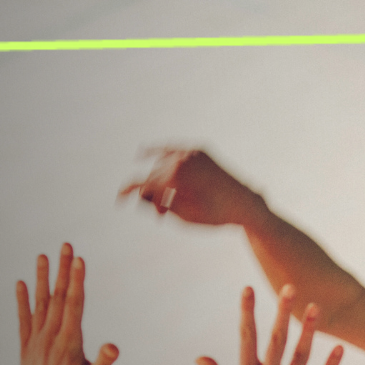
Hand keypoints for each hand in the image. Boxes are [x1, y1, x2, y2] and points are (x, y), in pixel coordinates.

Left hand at [17, 243, 118, 364]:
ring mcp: (36, 341)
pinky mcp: (26, 348)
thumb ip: (102, 364)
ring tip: (43, 256)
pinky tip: (21, 283)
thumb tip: (113, 347)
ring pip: (40, 304)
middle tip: (66, 245)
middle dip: (62, 270)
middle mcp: (50, 337)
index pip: (74, 304)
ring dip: (42, 278)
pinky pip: (24, 319)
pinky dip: (22, 301)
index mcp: (68, 343)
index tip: (79, 259)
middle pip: (58, 297)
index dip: (77, 280)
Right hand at [119, 148, 265, 226]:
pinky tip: (143, 151)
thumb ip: (158, 203)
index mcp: (176, 176)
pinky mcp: (200, 150)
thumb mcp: (182, 216)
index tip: (119, 200)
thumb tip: (140, 193)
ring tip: (161, 198)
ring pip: (162, 163)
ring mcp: (191, 152)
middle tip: (160, 214)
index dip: (128, 191)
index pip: (144, 183)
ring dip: (158, 180)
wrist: (246, 204)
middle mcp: (182, 158)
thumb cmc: (215, 215)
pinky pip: (174, 149)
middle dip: (152, 195)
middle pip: (154, 176)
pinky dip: (160, 151)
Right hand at [197, 285, 343, 364]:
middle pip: (276, 342)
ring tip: (315, 307)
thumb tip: (199, 356)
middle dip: (282, 313)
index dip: (247, 312)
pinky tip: (339, 347)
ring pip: (300, 358)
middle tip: (290, 287)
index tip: (247, 289)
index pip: (245, 339)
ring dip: (308, 332)